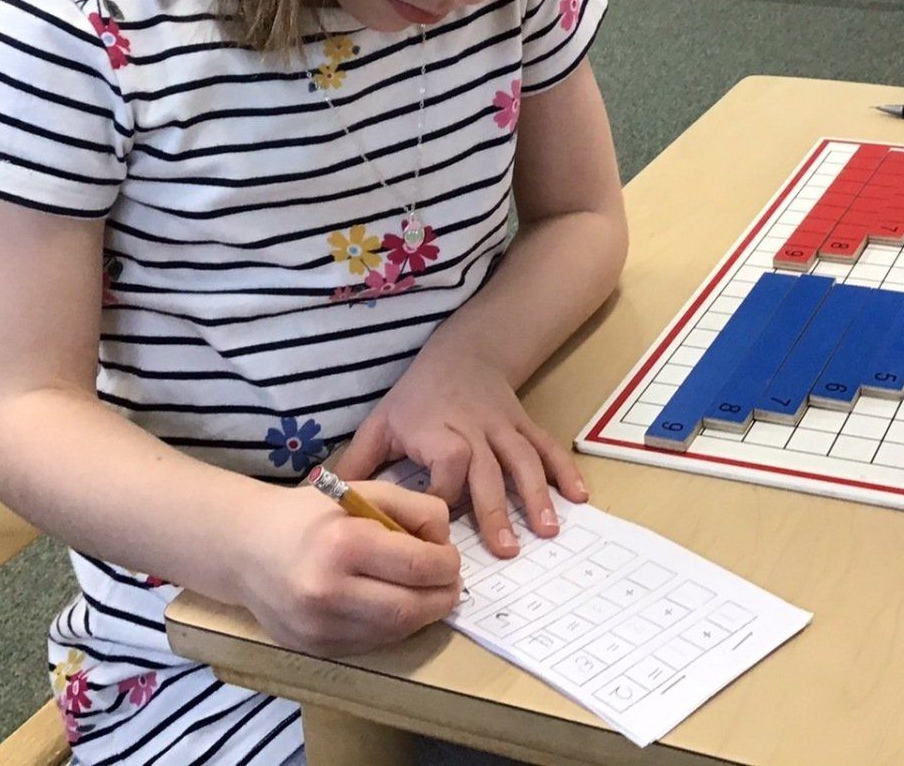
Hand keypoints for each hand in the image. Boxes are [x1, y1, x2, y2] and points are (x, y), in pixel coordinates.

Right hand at [229, 479, 460, 656]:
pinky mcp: (315, 649)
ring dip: (421, 615)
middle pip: (411, 609)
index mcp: (344, 544)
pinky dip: (392, 628)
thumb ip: (414, 508)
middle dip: (442, 597)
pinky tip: (392, 606)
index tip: (449, 557)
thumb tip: (445, 541)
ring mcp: (320, 627)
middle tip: (449, 583)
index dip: (447, 564)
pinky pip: (371, 644)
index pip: (419, 566)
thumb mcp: (362, 492)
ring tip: (424, 593)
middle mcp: (330, 592)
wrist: (245, 548)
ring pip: (394, 632)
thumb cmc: (309, 514)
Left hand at [335, 341, 587, 557]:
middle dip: (496, 510)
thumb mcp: (381, 422)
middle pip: (488, 470)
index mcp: (434, 430)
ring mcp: (503, 427)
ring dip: (537, 496)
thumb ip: (359, 463)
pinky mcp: (524, 425)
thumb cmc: (417, 397)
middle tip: (506, 552)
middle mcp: (473, 429)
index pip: (444, 467)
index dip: (442, 500)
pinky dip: (564, 471)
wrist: (464, 351)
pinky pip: (547, 447)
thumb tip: (324, 500)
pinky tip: (579, 497)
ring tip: (548, 531)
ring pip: (523, 461)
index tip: (438, 534)